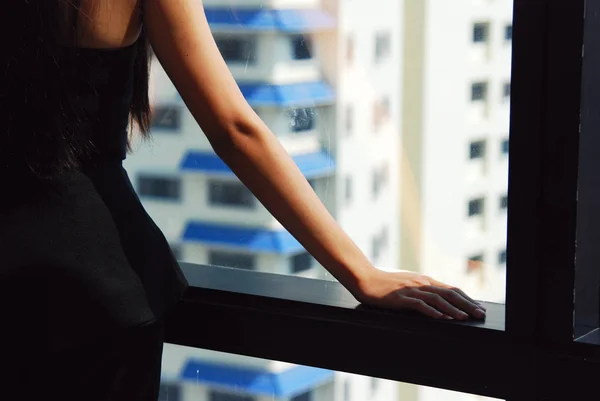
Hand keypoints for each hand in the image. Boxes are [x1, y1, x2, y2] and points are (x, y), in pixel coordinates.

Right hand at [354, 269, 485, 319]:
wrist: (366, 279)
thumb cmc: (386, 285)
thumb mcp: (408, 285)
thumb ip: (422, 291)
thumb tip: (439, 302)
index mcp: (425, 281)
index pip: (451, 289)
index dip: (467, 299)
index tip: (479, 308)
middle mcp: (421, 283)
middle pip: (449, 293)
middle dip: (467, 304)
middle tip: (480, 315)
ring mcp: (411, 289)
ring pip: (436, 299)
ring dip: (452, 309)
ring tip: (464, 318)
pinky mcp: (400, 297)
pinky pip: (418, 305)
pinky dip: (431, 311)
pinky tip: (440, 318)